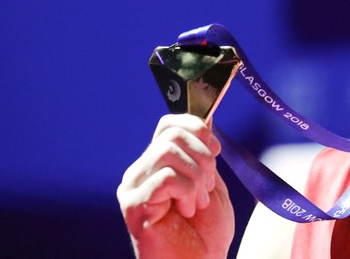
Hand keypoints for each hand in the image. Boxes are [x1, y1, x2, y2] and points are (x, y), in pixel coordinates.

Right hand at [117, 114, 234, 257]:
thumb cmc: (205, 233)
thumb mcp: (212, 183)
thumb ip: (205, 153)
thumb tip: (206, 116)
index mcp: (157, 165)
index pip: (168, 125)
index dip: (196, 128)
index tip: (217, 151)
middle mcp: (140, 173)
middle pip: (171, 134)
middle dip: (203, 157)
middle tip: (208, 188)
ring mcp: (133, 189)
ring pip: (167, 152)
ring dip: (196, 178)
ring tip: (197, 203)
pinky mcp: (133, 206)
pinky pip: (166, 177)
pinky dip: (187, 192)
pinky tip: (187, 212)